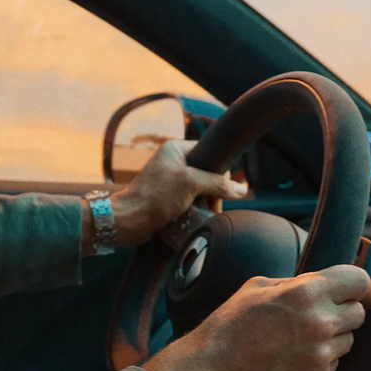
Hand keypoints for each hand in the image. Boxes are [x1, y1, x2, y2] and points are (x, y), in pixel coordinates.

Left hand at [109, 140, 248, 247]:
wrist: (127, 221)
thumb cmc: (154, 197)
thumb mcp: (190, 183)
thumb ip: (218, 183)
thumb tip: (242, 189)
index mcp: (175, 149)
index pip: (209, 152)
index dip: (220, 170)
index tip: (222, 188)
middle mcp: (172, 162)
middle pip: (207, 173)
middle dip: (214, 190)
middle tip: (214, 206)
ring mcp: (169, 181)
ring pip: (200, 189)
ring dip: (206, 202)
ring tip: (208, 214)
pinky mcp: (167, 198)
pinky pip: (189, 201)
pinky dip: (196, 209)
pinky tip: (198, 218)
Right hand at [144, 265, 370, 370]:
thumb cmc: (226, 329)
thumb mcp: (253, 288)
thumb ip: (292, 283)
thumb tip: (317, 283)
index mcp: (304, 293)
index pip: (358, 280)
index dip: (348, 285)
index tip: (340, 291)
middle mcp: (319, 323)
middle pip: (358, 312)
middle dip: (339, 312)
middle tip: (311, 318)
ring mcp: (321, 354)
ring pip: (347, 340)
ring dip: (328, 338)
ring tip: (294, 342)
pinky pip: (332, 364)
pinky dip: (316, 360)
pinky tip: (288, 360)